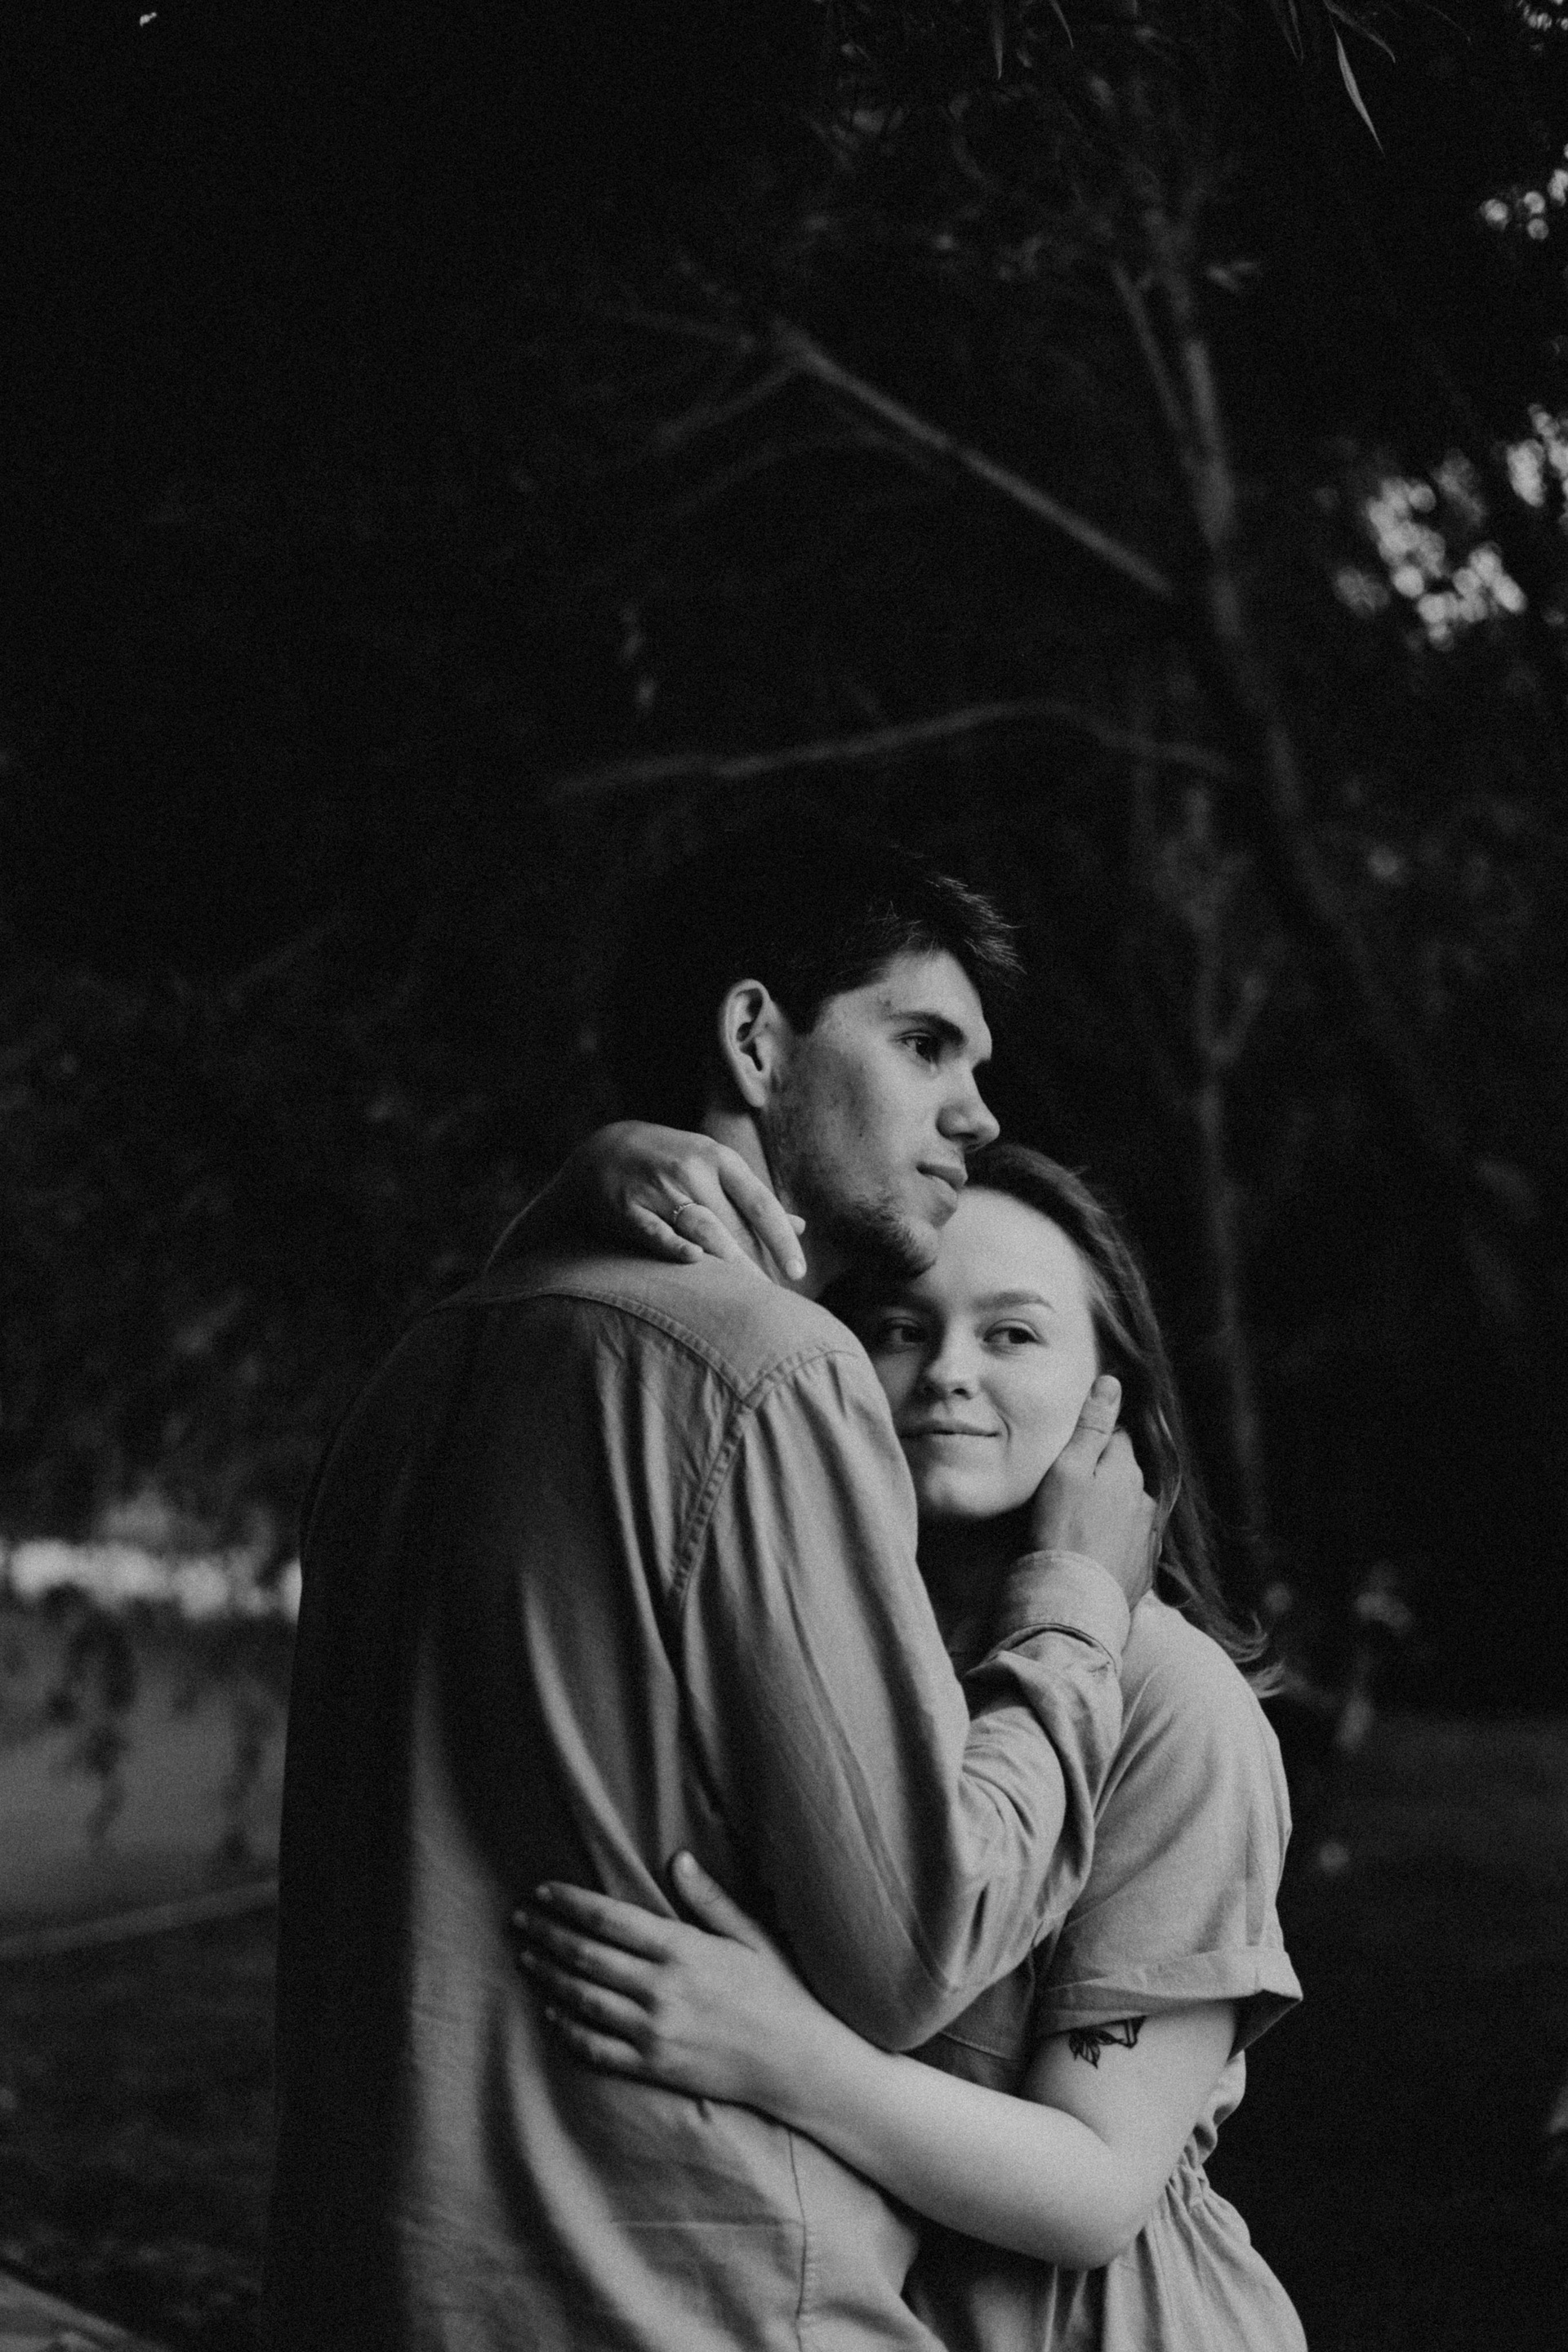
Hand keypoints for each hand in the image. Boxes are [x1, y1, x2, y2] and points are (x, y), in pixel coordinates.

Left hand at [511, 1854, 825, 2112]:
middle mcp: (661, 1989)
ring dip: (549, 1976)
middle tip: (520, 1920)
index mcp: (683, 1950)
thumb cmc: (778, 1992)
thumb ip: (708, 1899)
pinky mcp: (653, 2067)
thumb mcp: (751, 1935)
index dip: (570, 1903)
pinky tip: (553, 2014)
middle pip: (586, 1956)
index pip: (610, 1919)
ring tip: (527, 1959)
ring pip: (583, 1999)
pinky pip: (596, 2049)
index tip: (543, 1891)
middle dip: (547, 1934)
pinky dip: (568, 2029)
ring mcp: (654, 2032)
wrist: (797, 2063)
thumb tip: (676, 1859)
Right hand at [560, 1122, 805, 1282]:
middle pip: (734, 1226)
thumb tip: (800, 1227)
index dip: (781, 1240)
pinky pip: (656, 1232)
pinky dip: (675, 1247)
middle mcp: (692, 1171)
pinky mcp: (629, 1207)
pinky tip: (696, 1263)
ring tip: (747, 1297)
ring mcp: (659, 1188)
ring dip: (728, 1264)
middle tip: (772, 1299)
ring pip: (703, 1230)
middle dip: (755, 1264)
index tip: (797, 1273)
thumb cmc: (670, 1162)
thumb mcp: (711, 1166)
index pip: (761, 1204)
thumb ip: (751, 1198)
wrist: (602, 1150)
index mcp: (719, 1159)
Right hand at [1027, 1375, 1157, 1607]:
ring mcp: (1147, 1537)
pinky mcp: (1142, 1570)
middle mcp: (1145, 1501)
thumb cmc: (1061, 1530)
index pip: (1116, 1439)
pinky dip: (1113, 1545)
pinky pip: (1128, 1545)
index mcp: (1126, 1472)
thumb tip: (1112, 1383)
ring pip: (1128, 1510)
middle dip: (1103, 1478)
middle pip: (1124, 1476)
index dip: (1094, 1442)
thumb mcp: (1067, 1469)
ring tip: (1078, 1527)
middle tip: (1068, 1493)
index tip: (1073, 1452)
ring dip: (1110, 1513)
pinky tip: (1091, 1553)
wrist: (1072, 1600)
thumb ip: (1091, 1426)